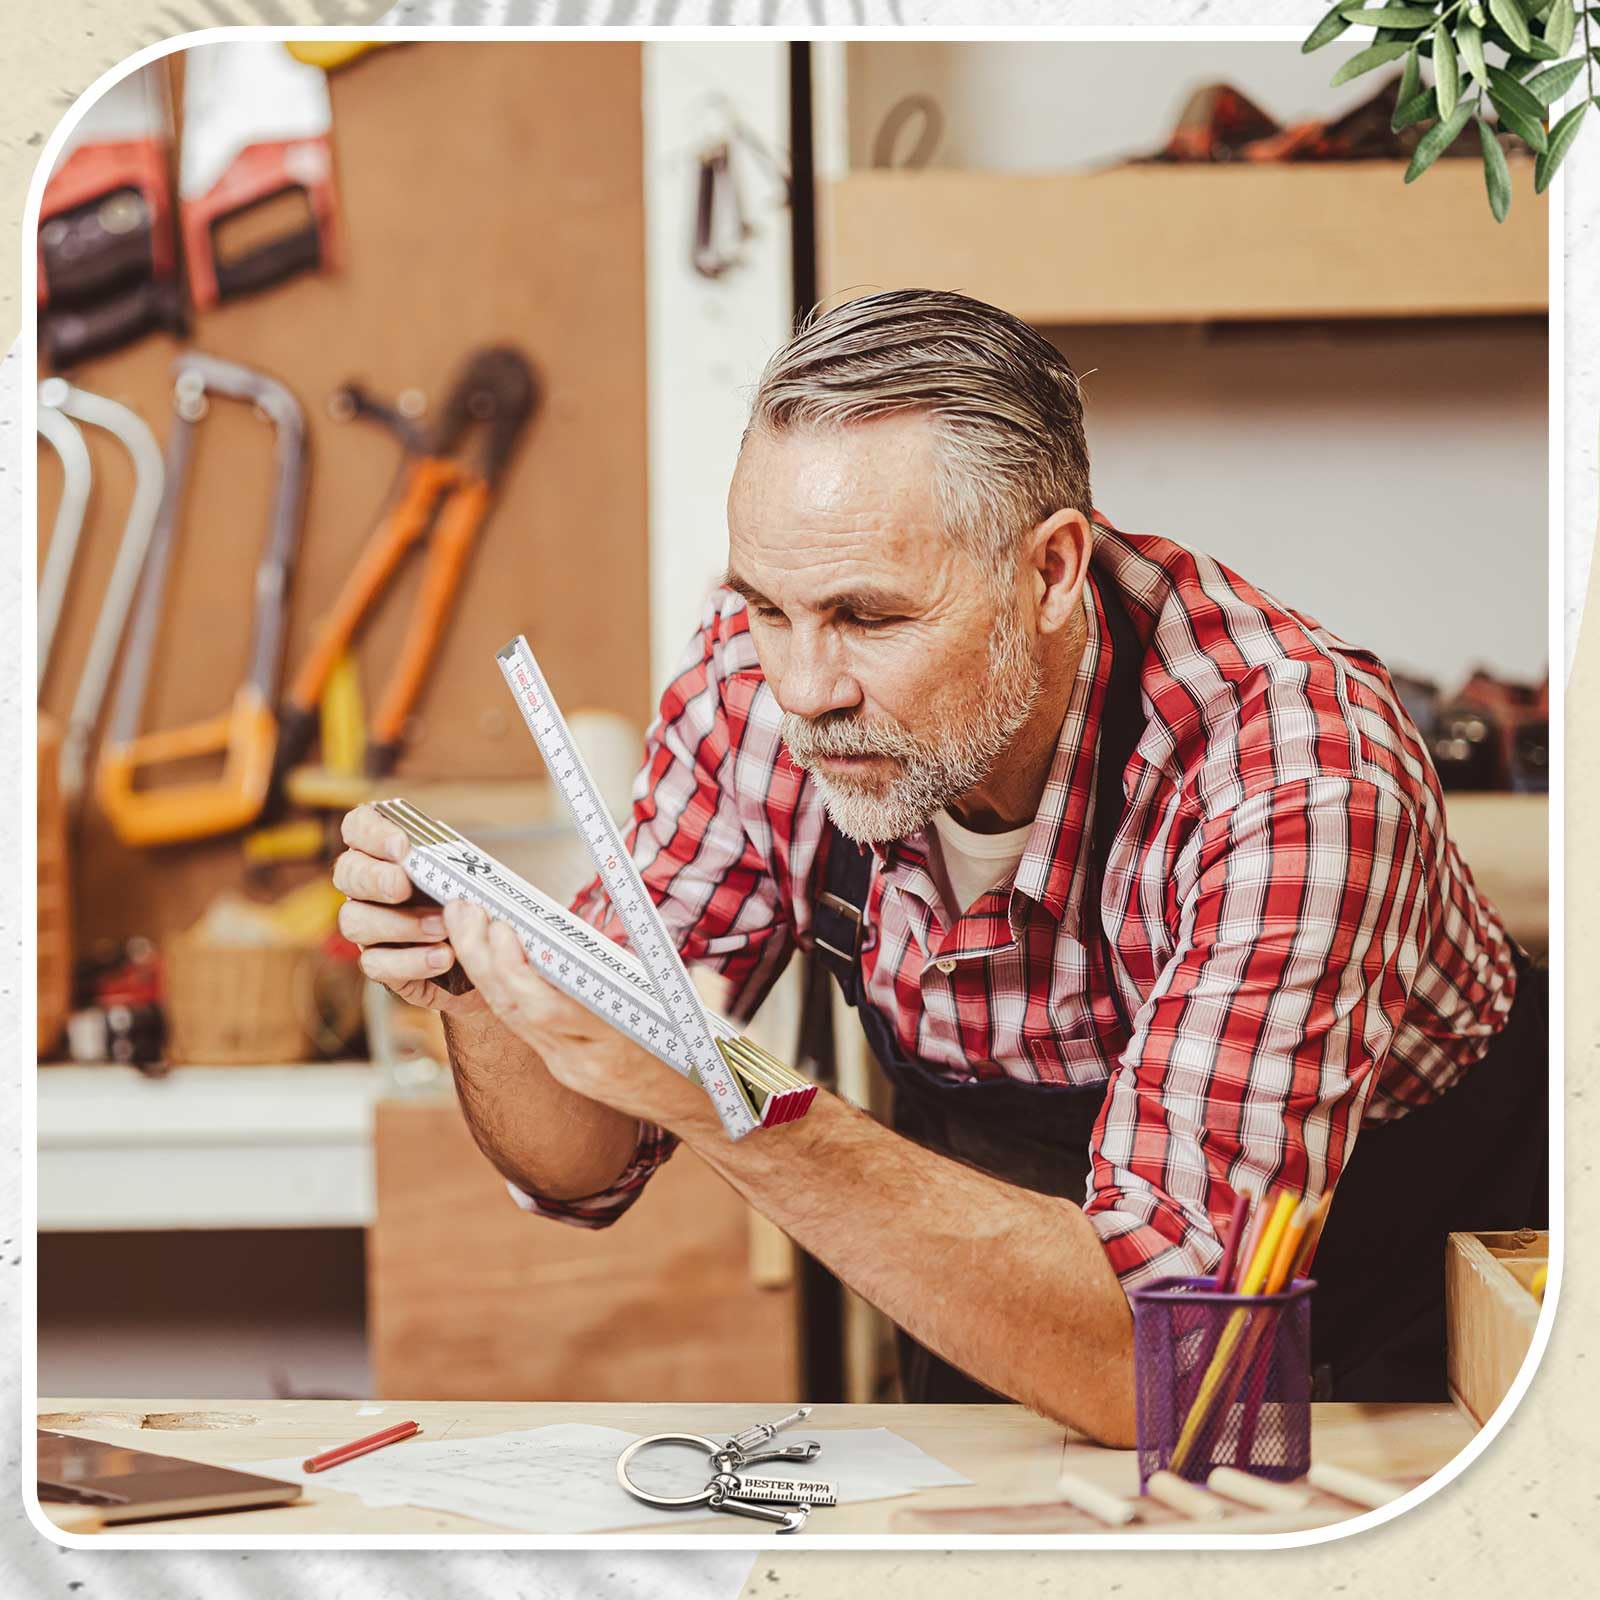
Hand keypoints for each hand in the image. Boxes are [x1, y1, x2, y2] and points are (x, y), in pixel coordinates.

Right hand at [332, 804, 485, 1016]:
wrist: (485, 954)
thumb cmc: (470, 901)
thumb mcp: (470, 875)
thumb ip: (458, 864)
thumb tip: (465, 866)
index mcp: (383, 851)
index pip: (358, 827)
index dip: (372, 832)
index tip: (401, 845)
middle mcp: (366, 885)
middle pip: (347, 873)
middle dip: (376, 879)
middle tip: (403, 887)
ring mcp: (367, 924)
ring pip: (354, 921)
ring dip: (400, 924)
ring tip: (441, 928)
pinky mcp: (378, 962)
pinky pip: (375, 963)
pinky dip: (410, 961)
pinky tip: (442, 957)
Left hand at [442, 899, 710, 1131]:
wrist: (702, 1113)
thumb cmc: (708, 1064)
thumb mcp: (706, 1019)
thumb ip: (694, 986)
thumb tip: (689, 955)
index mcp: (613, 1047)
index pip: (548, 1012)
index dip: (517, 970)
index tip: (503, 926)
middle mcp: (580, 1061)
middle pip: (513, 1008)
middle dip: (480, 955)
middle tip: (461, 909)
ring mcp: (567, 1066)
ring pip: (509, 1015)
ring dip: (481, 966)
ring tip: (465, 920)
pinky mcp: (563, 1067)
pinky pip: (521, 1024)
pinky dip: (502, 985)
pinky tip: (489, 953)